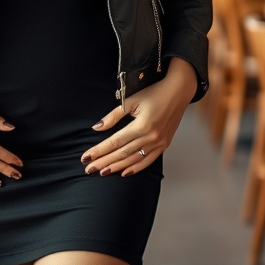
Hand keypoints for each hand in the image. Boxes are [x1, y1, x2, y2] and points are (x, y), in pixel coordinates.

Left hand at [80, 58, 196, 177]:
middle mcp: (151, 137)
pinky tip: (124, 173)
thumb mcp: (131, 100)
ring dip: (117, 167)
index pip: (115, 142)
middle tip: (89, 169)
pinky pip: (148, 161)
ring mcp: (159, 143)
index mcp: (142, 125)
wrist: (178, 91)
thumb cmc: (154, 93)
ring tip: (102, 172)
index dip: (99, 151)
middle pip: (122, 153)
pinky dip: (135, 168)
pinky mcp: (164, 145)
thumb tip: (97, 128)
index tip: (85, 158)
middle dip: (104, 162)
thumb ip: (113, 116)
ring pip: (133, 159)